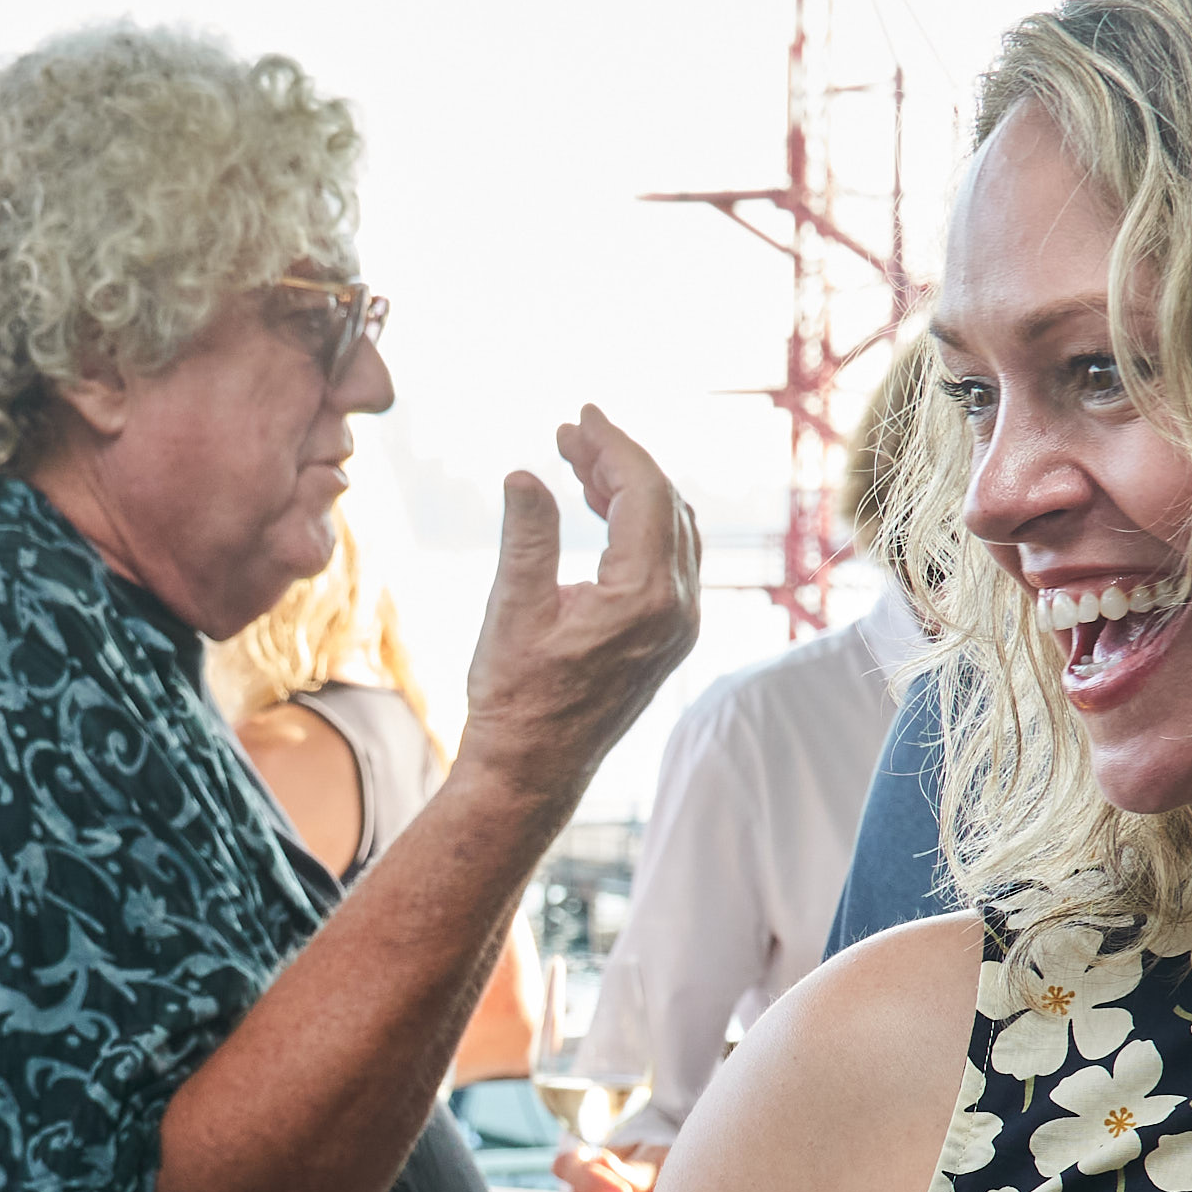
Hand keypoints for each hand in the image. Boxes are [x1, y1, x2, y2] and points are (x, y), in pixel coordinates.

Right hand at [461, 407, 703, 800]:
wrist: (531, 771)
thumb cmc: (516, 700)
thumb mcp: (513, 610)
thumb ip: (527, 536)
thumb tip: (524, 474)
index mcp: (645, 598)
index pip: (644, 494)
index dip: (612, 447)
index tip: (577, 420)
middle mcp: (677, 609)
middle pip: (665, 505)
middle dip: (620, 462)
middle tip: (570, 435)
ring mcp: (679, 625)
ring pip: (671, 531)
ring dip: (630, 491)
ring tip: (577, 465)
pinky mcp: (668, 637)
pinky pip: (667, 560)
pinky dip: (637, 525)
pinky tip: (599, 512)